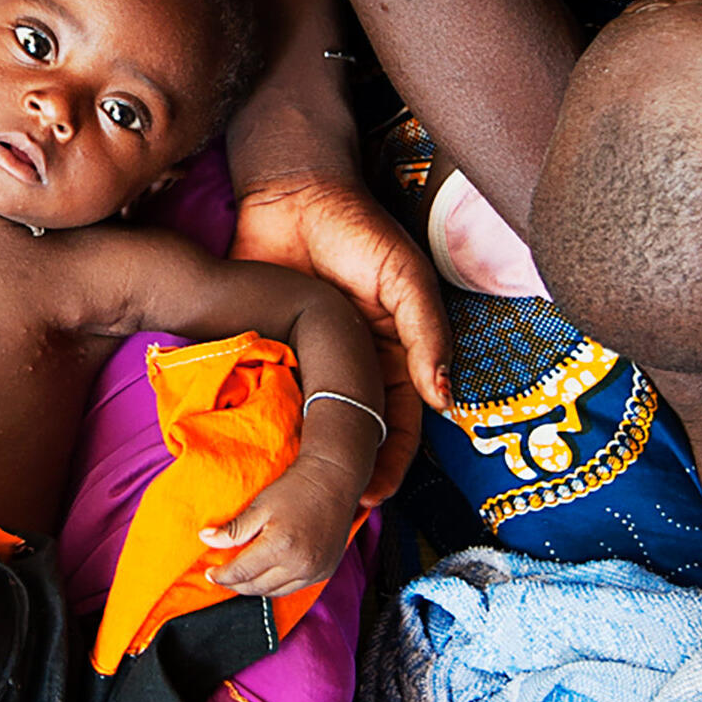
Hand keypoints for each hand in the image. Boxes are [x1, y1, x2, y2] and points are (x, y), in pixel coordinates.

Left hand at [201, 458, 361, 598]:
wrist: (333, 481)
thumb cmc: (295, 489)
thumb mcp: (259, 506)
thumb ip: (233, 529)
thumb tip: (206, 539)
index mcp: (280, 547)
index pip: (241, 573)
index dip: (222, 576)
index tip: (210, 573)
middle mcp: (300, 565)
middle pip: (257, 588)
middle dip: (235, 584)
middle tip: (222, 576)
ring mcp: (315, 571)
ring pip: (275, 592)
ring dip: (255, 587)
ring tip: (241, 576)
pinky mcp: (325, 572)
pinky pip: (294, 587)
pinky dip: (276, 584)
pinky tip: (266, 573)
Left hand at [231, 173, 449, 504]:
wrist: (292, 192)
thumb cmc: (358, 228)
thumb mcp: (405, 277)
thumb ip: (427, 332)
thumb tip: (446, 399)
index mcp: (392, 357)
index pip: (397, 425)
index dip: (389, 463)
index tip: (370, 495)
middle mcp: (351, 368)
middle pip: (352, 435)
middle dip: (344, 474)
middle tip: (325, 509)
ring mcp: (309, 363)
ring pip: (310, 425)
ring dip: (304, 458)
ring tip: (290, 494)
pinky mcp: (268, 351)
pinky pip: (267, 397)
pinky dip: (264, 426)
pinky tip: (255, 452)